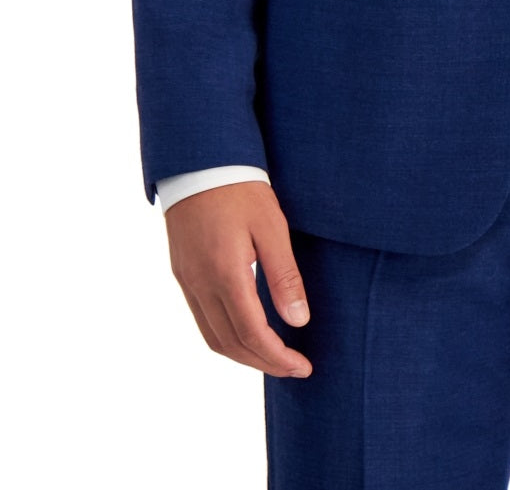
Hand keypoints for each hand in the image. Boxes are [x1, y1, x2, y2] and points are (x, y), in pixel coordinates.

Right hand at [164, 181, 312, 377]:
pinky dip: (226, 338)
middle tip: (295, 369)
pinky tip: (247, 335)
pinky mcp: (182, 275)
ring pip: (212, 337)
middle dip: (264, 363)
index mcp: (225, 273)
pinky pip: (202, 320)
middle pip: (230, 344)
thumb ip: (285, 276)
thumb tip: (299, 321)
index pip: (252, 333)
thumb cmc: (242, 191)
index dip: (278, 357)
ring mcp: (186, 281)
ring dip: (243, 355)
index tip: (303, 367)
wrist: (200, 164)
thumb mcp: (273, 228)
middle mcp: (200, 284)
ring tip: (275, 359)